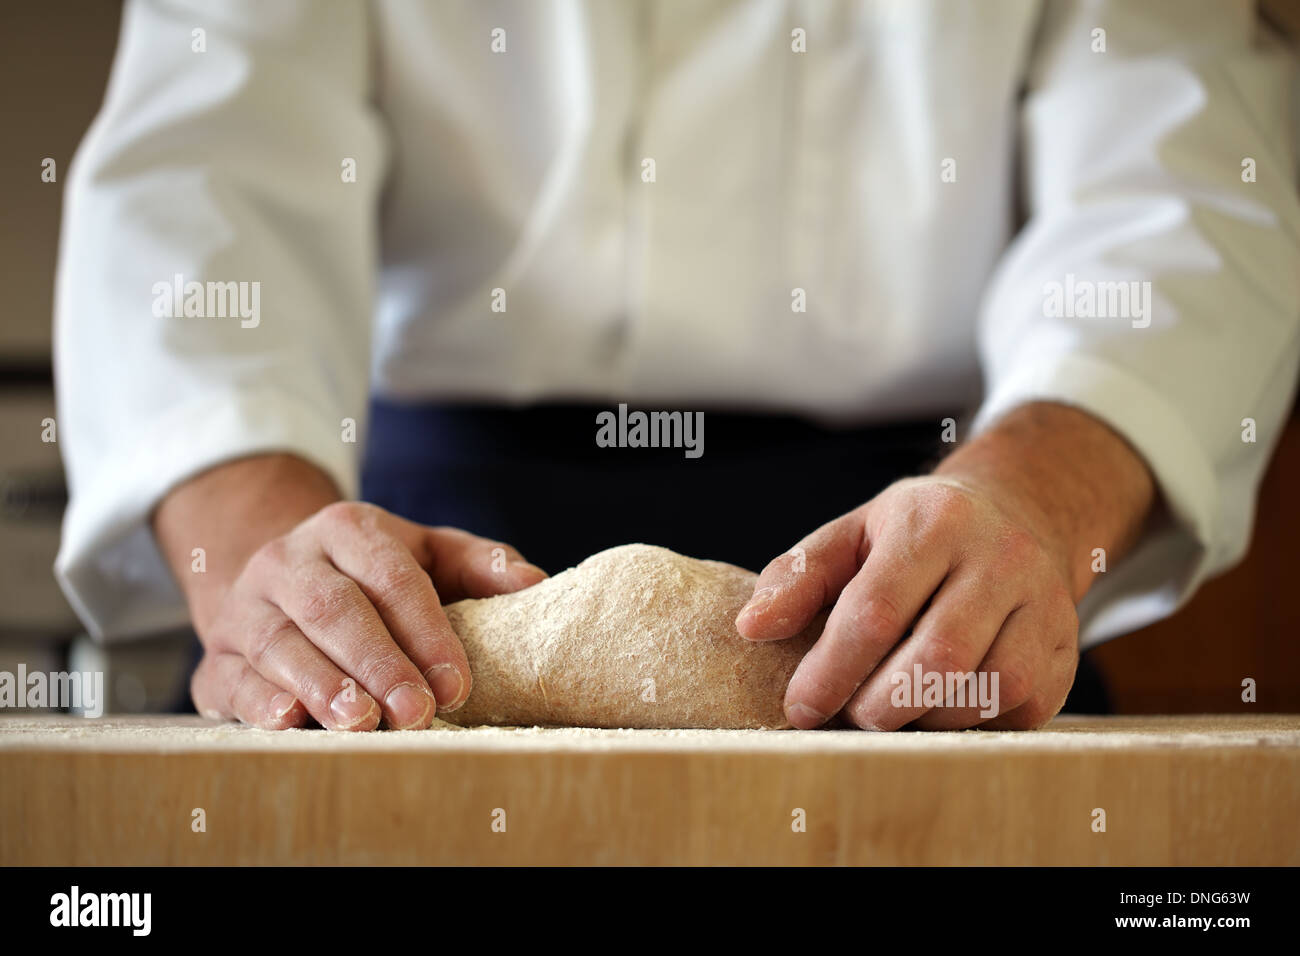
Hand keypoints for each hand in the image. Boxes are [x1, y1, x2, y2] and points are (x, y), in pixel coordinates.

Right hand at [153, 454, 544, 730]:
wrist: (279, 576)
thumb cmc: (372, 572)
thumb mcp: (426, 553)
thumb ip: (479, 564)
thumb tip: (534, 583)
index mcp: (347, 529)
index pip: (392, 578)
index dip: (426, 632)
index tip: (458, 683)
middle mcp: (289, 561)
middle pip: (335, 610)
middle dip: (379, 665)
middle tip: (417, 713)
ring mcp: (245, 606)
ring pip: (280, 644)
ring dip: (322, 687)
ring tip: (362, 723)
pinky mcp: (215, 654)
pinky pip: (232, 676)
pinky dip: (258, 700)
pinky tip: (288, 721)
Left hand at [736, 402, 1154, 730]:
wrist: (1019, 512)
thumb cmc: (918, 533)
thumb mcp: (853, 533)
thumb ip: (799, 576)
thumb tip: (752, 627)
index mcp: (933, 523)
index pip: (875, 611)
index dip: (831, 671)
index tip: (800, 708)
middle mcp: (998, 558)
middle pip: (937, 660)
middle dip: (879, 706)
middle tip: (851, 714)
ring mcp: (1044, 602)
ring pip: (986, 690)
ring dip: (926, 720)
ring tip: (894, 707)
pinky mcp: (1067, 645)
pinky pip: (1022, 709)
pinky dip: (973, 723)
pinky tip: (942, 707)